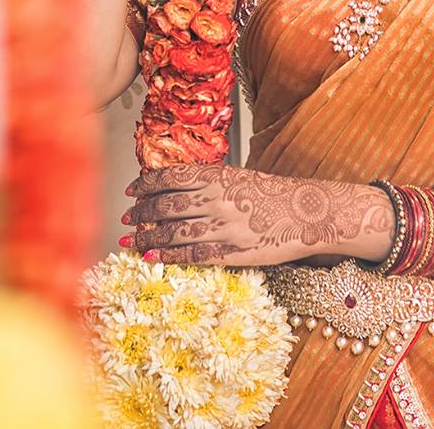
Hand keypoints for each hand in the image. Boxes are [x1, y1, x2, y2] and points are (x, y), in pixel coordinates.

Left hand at [120, 163, 391, 267]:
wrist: (307, 212)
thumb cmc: (272, 194)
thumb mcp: (238, 177)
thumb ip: (207, 181)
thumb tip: (172, 186)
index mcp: (218, 176)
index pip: (171, 177)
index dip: (145, 185)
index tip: (130, 191)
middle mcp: (217, 198)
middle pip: (167, 205)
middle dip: (140, 213)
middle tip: (125, 219)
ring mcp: (224, 226)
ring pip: (175, 232)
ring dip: (147, 237)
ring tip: (129, 241)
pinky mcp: (233, 251)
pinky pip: (194, 255)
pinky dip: (169, 256)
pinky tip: (152, 257)